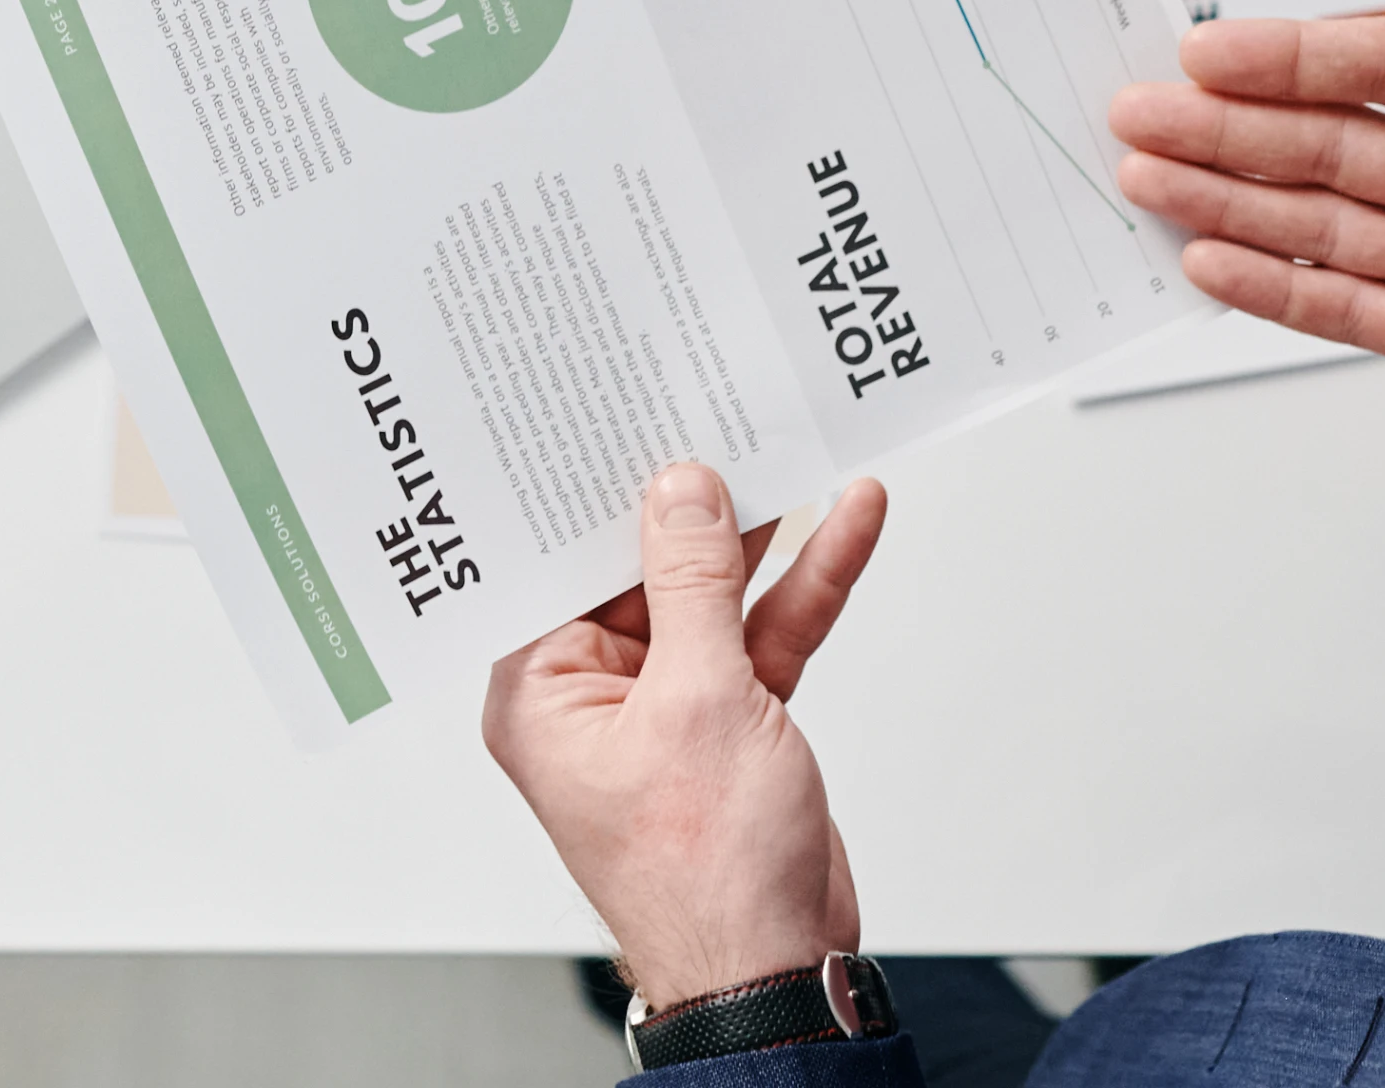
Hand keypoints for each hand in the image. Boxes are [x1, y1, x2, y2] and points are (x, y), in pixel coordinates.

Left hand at [483, 462, 884, 1013]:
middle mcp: (591, 692)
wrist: (773, 971)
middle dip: (692, 502)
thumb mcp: (698, 701)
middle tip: (722, 413)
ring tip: (798, 450)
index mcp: (540, 690)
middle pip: (644, 568)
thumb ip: (693, 586)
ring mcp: (665, 706)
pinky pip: (763, 635)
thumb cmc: (705, 875)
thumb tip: (681, 493)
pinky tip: (844, 525)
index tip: (625, 416)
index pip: (561, 561)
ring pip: (714, 597)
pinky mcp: (728, 722)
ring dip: (765, 538)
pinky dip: (804, 586)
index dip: (597, 489)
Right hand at [1106, 0, 1384, 491]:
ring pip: (1317, 221)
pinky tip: (1208, 262)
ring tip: (1141, 178)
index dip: (1294, 57)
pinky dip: (1274, 289)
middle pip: (1326, 143)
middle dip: (1228, 126)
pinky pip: (1344, 308)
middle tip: (1136, 109)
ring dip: (1228, 199)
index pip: (1383, 69)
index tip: (1209, 49)